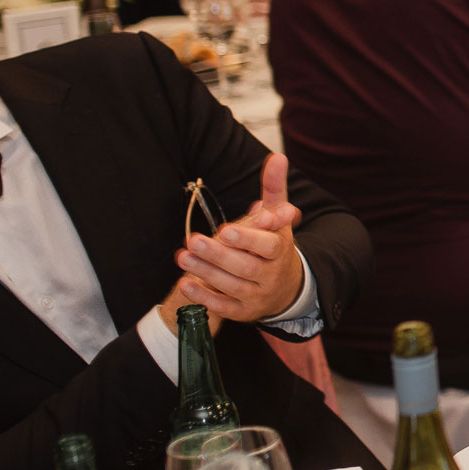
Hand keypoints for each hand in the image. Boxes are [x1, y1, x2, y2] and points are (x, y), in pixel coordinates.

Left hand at [172, 154, 306, 322]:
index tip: (226, 230)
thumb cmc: (274, 246)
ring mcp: (258, 295)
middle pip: (245, 267)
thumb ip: (274, 189)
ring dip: (206, 272)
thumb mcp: (278, 218)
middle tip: (192, 240)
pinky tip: (186, 283)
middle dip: (217, 255)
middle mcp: (271, 274)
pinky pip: (224, 307)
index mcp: (280, 249)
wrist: (286, 288)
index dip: (247, 239)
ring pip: (231, 286)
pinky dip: (204, 297)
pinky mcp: (244, 311)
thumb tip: (277, 158)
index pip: (267, 246)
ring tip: (182, 257)